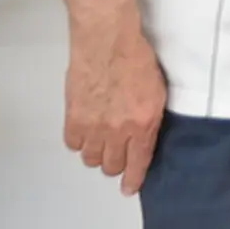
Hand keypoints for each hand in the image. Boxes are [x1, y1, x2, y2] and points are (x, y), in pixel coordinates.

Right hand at [63, 25, 166, 195]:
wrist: (107, 40)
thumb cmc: (137, 58)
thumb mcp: (156, 92)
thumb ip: (148, 119)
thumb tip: (142, 138)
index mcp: (143, 123)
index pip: (137, 163)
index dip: (133, 180)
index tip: (129, 188)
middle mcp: (118, 130)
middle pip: (111, 165)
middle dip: (115, 163)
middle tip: (116, 152)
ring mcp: (93, 126)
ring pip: (91, 159)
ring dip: (97, 152)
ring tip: (101, 139)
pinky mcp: (73, 118)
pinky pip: (73, 145)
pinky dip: (79, 141)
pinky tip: (85, 130)